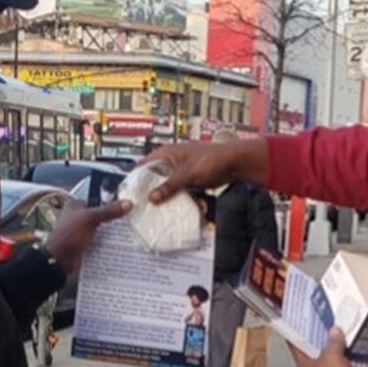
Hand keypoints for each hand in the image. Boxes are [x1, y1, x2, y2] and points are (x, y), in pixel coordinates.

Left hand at [45, 200, 130, 273]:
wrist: (59, 260)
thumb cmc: (70, 234)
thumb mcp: (90, 218)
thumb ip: (109, 210)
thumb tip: (128, 203)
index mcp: (76, 206)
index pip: (98, 200)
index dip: (112, 202)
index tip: (127, 204)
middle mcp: (79, 217)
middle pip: (101, 215)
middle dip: (114, 219)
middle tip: (131, 219)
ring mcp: (82, 232)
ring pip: (102, 229)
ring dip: (113, 232)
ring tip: (131, 231)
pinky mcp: (86, 244)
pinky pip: (101, 241)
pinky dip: (109, 242)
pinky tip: (122, 243)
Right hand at [143, 138, 268, 203]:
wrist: (235, 163)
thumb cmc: (212, 159)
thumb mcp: (188, 173)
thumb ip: (170, 185)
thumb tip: (153, 197)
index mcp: (166, 154)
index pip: (143, 167)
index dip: (136, 181)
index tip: (132, 196)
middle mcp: (170, 163)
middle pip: (155, 181)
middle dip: (153, 194)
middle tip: (147, 208)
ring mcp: (180, 173)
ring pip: (168, 189)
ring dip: (170, 200)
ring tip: (167, 212)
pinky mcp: (189, 182)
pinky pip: (181, 193)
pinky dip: (184, 200)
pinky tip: (192, 206)